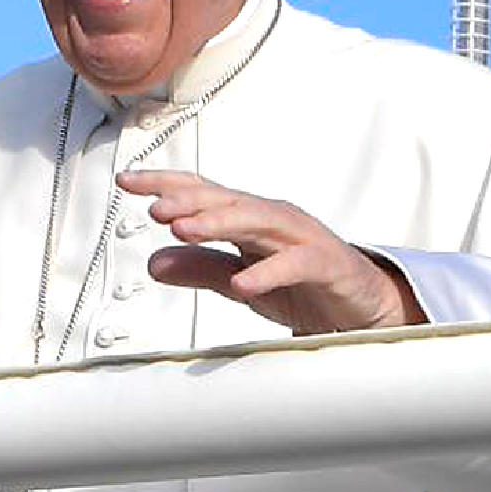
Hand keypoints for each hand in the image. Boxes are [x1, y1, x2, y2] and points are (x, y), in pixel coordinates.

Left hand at [120, 171, 420, 336]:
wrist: (363, 308)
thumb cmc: (306, 287)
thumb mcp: (242, 282)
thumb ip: (202, 269)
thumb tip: (154, 263)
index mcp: (250, 221)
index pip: (203, 194)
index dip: (166, 184)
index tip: (127, 182)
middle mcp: (273, 220)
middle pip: (226, 201)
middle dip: (188, 201)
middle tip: (153, 207)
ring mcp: (302, 239)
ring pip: (257, 222)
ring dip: (218, 224)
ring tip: (183, 229)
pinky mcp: (326, 265)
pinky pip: (295, 265)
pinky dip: (268, 273)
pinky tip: (242, 284)